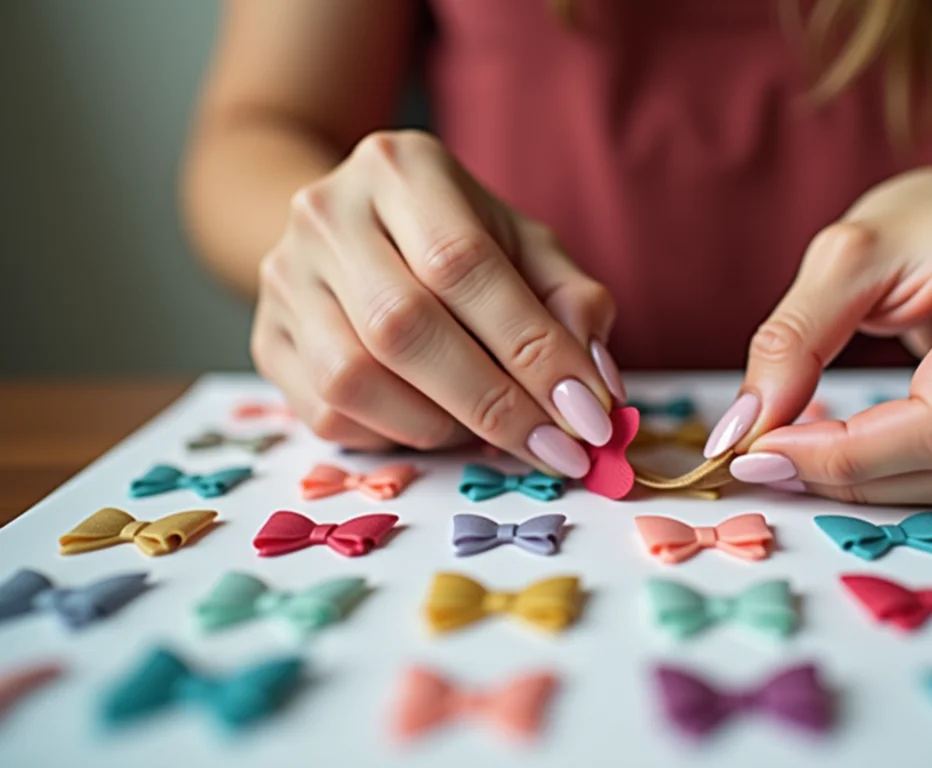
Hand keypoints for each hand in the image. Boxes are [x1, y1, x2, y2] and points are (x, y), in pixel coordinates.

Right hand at [251, 130, 625, 476]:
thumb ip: (569, 300)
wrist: (350, 228)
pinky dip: (395, 435)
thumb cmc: (455, 241)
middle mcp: (328, 214)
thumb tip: (595, 381)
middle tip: (558, 449)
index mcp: (402, 169)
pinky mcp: (265, 340)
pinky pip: (328, 413)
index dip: (532, 349)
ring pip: (356, 378)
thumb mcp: (524, 247)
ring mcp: (284, 279)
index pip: (465, 264)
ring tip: (494, 429)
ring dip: (441, 425)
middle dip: (495, 402)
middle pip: (404, 327)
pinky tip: (435, 421)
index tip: (589, 414)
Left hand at [706, 166, 931, 504]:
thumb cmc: (924, 221)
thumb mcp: (844, 255)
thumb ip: (792, 338)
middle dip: (851, 475)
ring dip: (872, 485)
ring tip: (802, 450)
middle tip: (770, 457)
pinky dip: (897, 472)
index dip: (848, 454)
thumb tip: (746, 430)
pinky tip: (850, 446)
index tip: (766, 450)